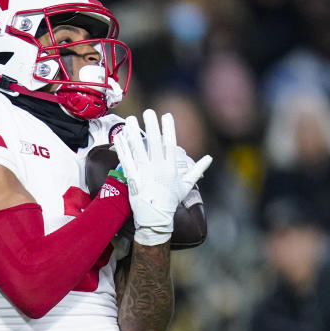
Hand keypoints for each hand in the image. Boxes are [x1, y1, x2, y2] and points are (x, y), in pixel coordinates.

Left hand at [112, 109, 210, 245]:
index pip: (171, 144)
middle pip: (155, 143)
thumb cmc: (171, 201)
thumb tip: (209, 158)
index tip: (167, 115)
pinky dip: (122, 148)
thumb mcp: (186, 185)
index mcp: (171, 168)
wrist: (156, 218)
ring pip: (138, 150)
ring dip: (134, 133)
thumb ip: (197, 170)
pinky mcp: (132, 178)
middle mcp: (158, 168)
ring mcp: (144, 173)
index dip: (168, 129)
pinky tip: (120, 137)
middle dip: (152, 126)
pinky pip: (126, 160)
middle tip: (148, 111)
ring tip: (131, 119)